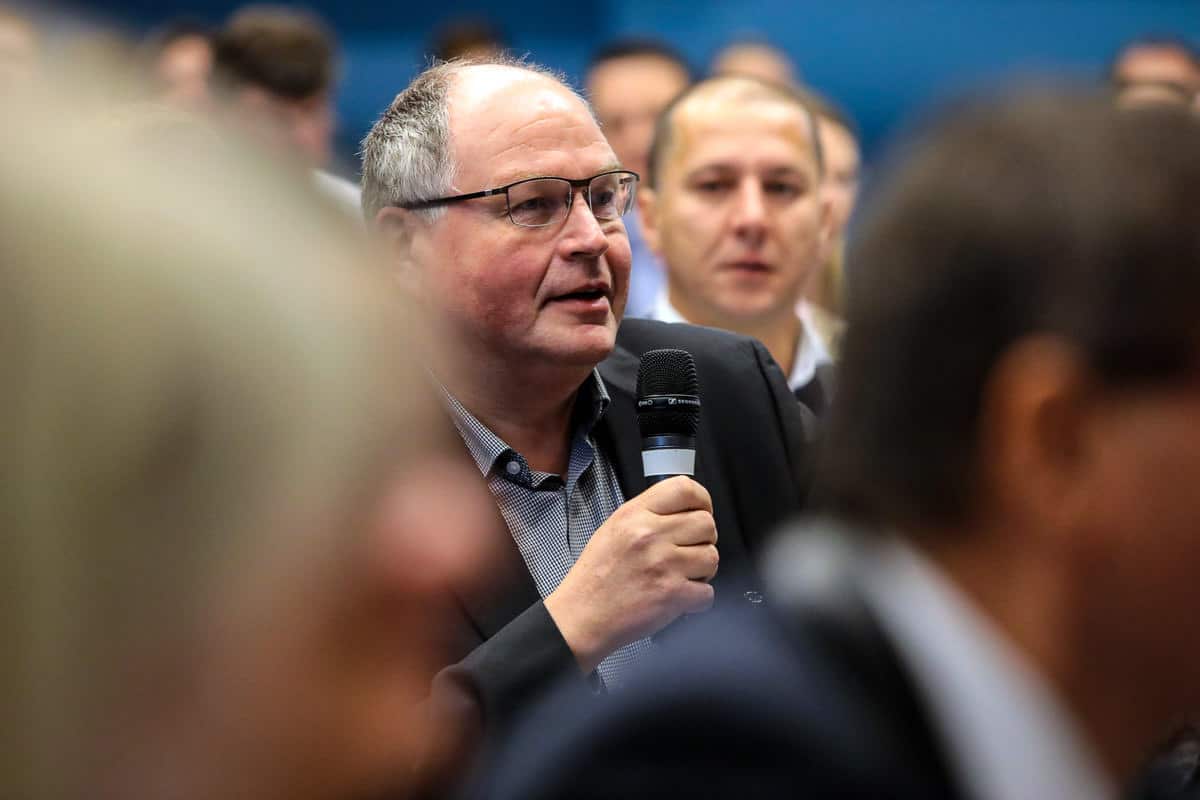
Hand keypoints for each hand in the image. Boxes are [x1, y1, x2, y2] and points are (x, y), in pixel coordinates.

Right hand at [544, 476, 717, 672]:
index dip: (702, 501)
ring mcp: (663, 564)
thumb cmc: (596, 577)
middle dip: (704, 540)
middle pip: (707, 524)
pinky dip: (697, 599)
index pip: (685, 489)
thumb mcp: (613, 529)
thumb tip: (683, 511)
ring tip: (681, 576)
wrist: (581, 616)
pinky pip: (708, 592)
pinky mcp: (671, 594)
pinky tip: (679, 598)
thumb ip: (648, 515)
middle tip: (689, 552)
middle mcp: (649, 535)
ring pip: (712, 557)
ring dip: (703, 570)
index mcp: (634, 515)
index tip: (702, 512)